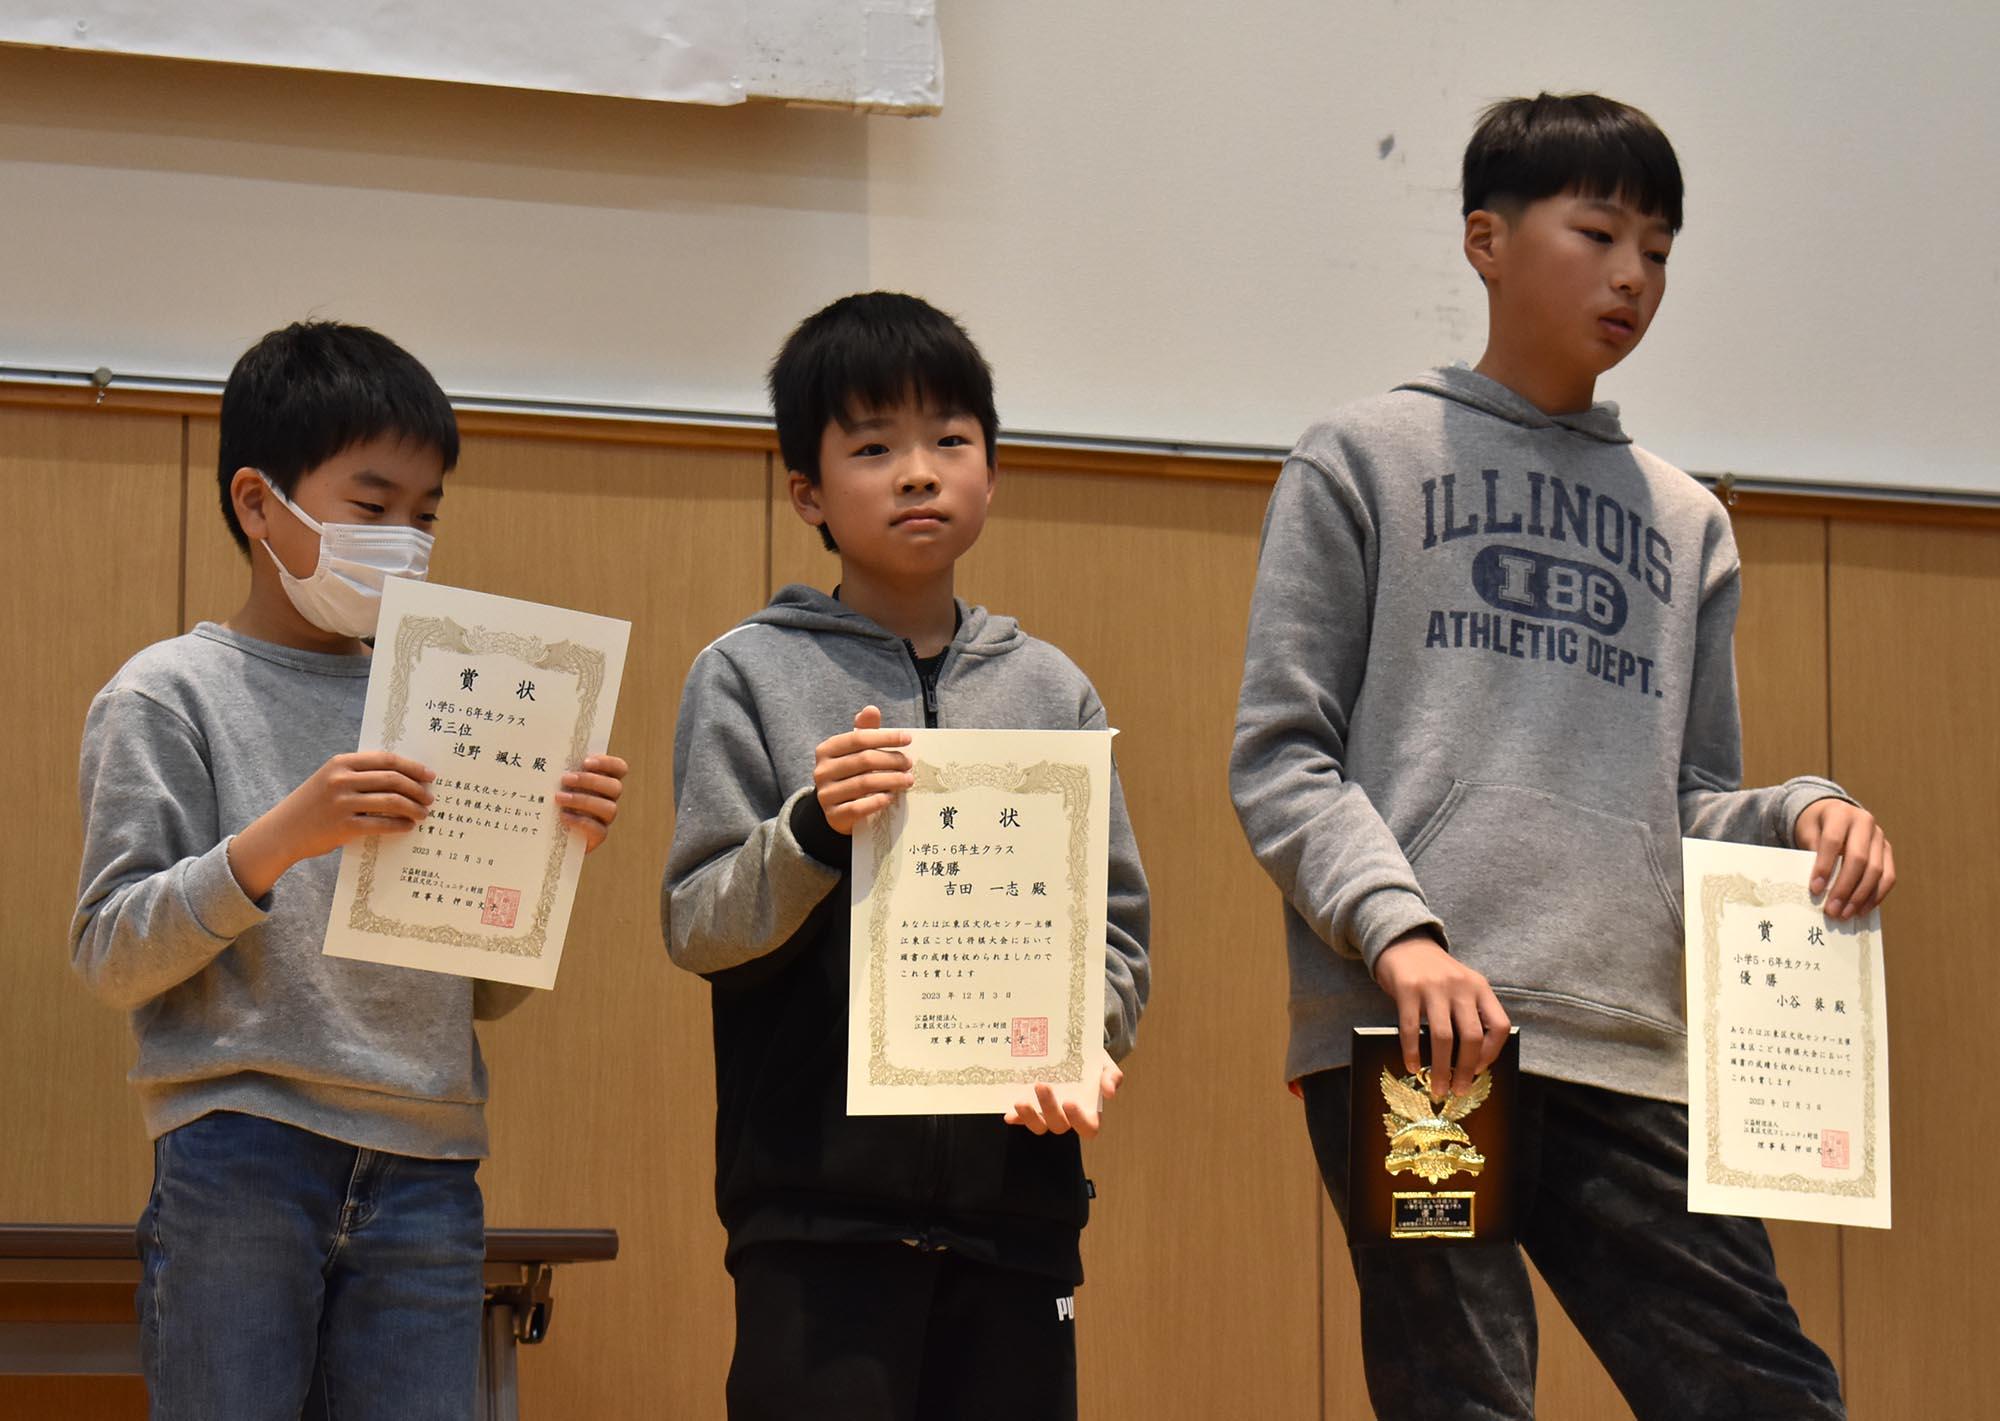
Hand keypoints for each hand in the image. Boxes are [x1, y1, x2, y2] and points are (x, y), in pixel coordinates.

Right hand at [228, 751, 434, 899]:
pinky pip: (382, 824)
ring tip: (423, 814)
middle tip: (430, 798)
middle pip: (393, 779)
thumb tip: (403, 777)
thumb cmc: (312, 805)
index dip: (412, 767)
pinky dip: (400, 825)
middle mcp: (341, 779)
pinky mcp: (343, 827)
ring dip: (413, 808)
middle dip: (417, 789)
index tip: (430, 776)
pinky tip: (408, 827)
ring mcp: (342, 803)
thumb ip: (360, 774)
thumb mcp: (331, 779)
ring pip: (391, 801)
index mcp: (341, 762)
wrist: (282, 831)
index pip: (387, 759)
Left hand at [558, 754, 627, 853]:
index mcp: (603, 781)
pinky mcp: (597, 836)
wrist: (546, 832)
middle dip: (591, 781)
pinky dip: (581, 822)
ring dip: (584, 801)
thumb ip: (560, 771)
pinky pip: (599, 830)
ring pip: (610, 808)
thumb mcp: (555, 782)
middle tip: (566, 779)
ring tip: (560, 798)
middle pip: (615, 787)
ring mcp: (604, 819)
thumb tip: (553, 761)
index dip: (607, 763)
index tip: (585, 762)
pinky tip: (563, 817)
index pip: (619, 768)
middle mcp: (608, 799)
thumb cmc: (551, 800)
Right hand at [812, 706, 912, 833]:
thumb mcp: (855, 750)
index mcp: (827, 749)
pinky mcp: (833, 815)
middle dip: (892, 760)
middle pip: (864, 760)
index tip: (908, 739)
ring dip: (891, 781)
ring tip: (908, 780)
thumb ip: (865, 730)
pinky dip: (878, 801)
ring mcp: (826, 794)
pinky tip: (891, 797)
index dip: (885, 737)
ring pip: (864, 784)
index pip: (859, 738)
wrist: (836, 809)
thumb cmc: (851, 773)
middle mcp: (822, 770)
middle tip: (909, 763)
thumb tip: (871, 709)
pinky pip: (859, 807)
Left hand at [1005, 1063, 1122, 1139]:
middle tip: (1042, 1085)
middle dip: (1049, 1108)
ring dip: (1029, 1116)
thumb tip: (1109, 1092)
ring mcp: (1048, 1114)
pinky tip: (1008, 1114)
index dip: (1079, 1121)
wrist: (1073, 1050)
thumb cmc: (1093, 1062)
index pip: (1088, 1128)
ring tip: (1020, 1101)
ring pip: (1039, 1126)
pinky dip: (1016, 1118)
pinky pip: (1022, 1119)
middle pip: (1059, 1125)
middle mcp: (1067, 1117)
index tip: (1070, 1102)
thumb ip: (1112, 1077)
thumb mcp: (1105, 1065)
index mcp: (1089, 1112)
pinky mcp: (1032, 1109)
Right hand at [1373, 933, 1509, 1098]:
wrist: (1404, 943)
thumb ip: (1470, 1012)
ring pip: (1443, 1037)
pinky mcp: (1407, 989)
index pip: (1498, 1025)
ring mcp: (1434, 987)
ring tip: (1438, 1088)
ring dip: (1441, 1068)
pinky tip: (1413, 1067)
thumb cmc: (1436, 973)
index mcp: (1480, 987)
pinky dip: (1412, 1052)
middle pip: (1471, 1036)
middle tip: (1458, 1090)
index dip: (1492, 1052)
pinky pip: (1411, 1028)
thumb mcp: (1462, 985)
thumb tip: (1472, 1060)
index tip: (1479, 1070)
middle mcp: (1461, 986)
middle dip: (1465, 1070)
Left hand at [1794, 798, 1895, 919]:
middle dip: (1844, 888)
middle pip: (1858, 859)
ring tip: (1845, 914)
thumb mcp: (1806, 831)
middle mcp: (1864, 823)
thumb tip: (1817, 888)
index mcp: (1840, 814)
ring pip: (1877, 870)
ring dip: (1861, 896)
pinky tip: (1862, 910)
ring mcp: (1879, 837)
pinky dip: (1876, 895)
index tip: (1815, 889)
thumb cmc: (1815, 825)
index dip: (1824, 866)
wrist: (1832, 813)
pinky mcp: (1887, 851)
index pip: (1833, 842)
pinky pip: (1889, 876)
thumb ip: (1810, 852)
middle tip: (1832, 910)